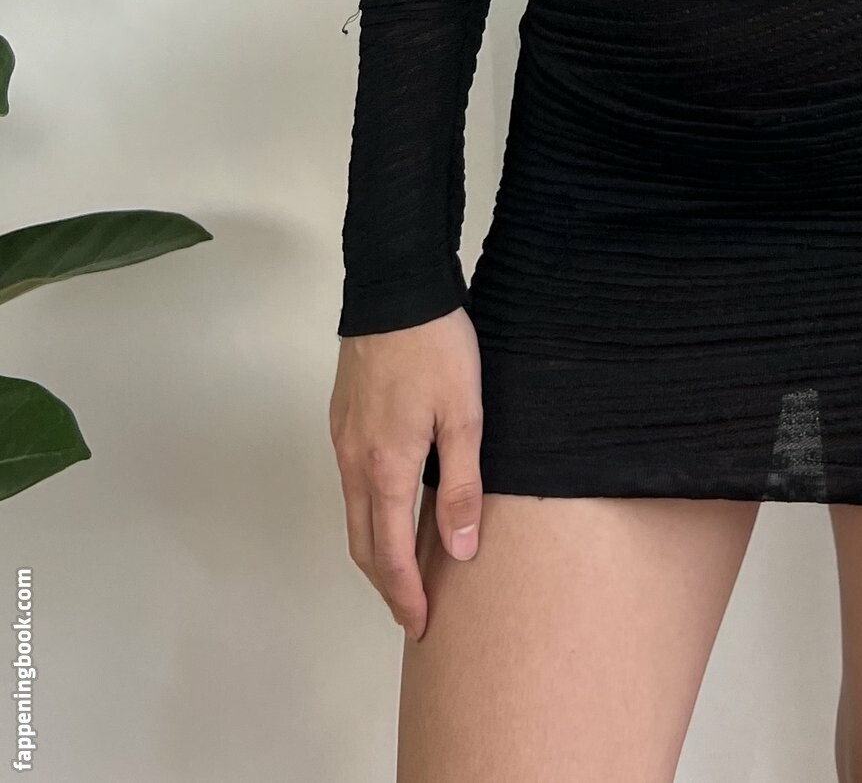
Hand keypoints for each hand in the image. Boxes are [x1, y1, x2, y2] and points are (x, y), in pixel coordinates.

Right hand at [329, 306, 484, 639]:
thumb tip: (459, 550)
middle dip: (386, 584)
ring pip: (353, 514)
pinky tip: (391, 511)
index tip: (420, 625)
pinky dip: (368, 515)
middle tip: (411, 612)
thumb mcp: (465, 416)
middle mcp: (355, 462)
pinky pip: (350, 485)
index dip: (405, 595)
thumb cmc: (436, 348)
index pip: (390, 554)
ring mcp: (343, 440)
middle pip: (363, 544)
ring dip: (375, 551)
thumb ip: (462, 486)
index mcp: (386, 468)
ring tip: (403, 571)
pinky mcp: (342, 419)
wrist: (394, 290)